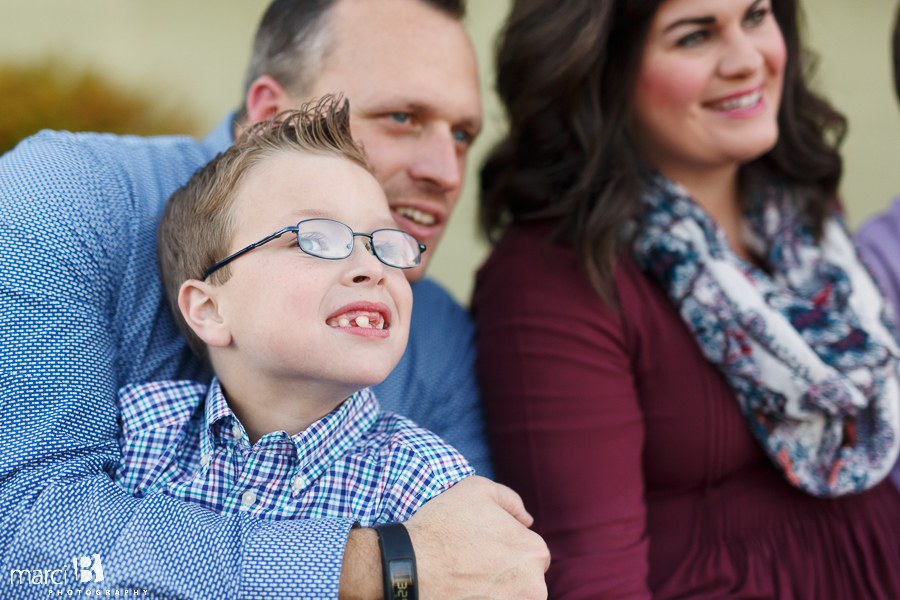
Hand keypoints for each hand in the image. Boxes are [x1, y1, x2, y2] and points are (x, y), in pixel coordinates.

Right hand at [406, 475, 549, 599]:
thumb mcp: (478, 489)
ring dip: (497, 591)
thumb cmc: (443, 525)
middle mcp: (534, 587)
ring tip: (468, 580)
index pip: (533, 552)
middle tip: (475, 565)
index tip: (485, 547)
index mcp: (534, 552)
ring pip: (513, 596)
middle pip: (526, 580)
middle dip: (506, 573)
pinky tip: (464, 592)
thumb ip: (510, 500)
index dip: (509, 547)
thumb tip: (527, 520)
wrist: (410, 567)